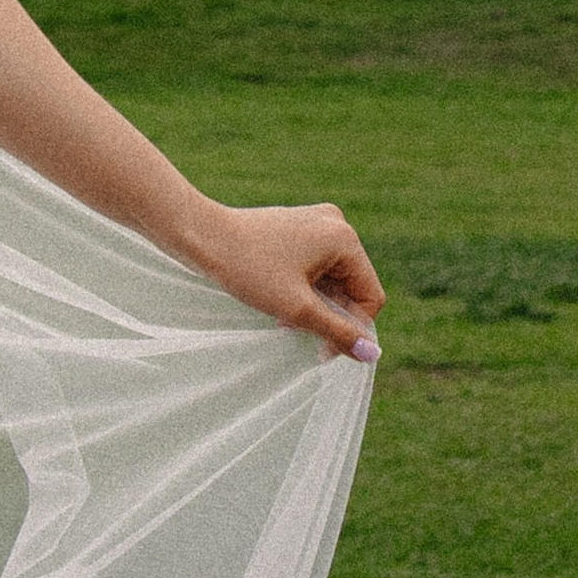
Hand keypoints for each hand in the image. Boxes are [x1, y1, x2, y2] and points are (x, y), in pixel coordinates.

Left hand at [188, 200, 383, 357]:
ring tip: (286, 319)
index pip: (370, 296)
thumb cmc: (249, 269)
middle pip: (352, 287)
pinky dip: (305, 290)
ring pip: (333, 280)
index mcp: (343, 237)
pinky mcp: (299, 228)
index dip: (353, 329)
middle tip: (298, 331)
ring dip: (315, 305)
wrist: (203, 237)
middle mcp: (335, 223)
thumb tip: (373, 355)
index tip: (323, 350)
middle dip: (329, 315)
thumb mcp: (298, 309)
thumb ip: (338, 332)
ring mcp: (316, 223)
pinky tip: (282, 303)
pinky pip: (317, 267)